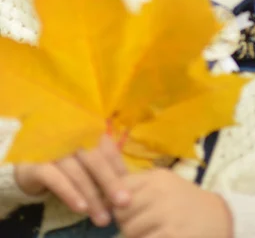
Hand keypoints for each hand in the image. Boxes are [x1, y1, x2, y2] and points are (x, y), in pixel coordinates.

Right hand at [14, 134, 130, 226]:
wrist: (29, 165)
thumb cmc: (66, 163)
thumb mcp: (86, 162)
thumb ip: (103, 167)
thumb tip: (127, 186)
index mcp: (87, 132)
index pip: (108, 149)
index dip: (120, 170)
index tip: (131, 191)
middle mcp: (72, 136)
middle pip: (95, 159)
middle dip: (111, 183)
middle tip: (123, 204)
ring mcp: (53, 148)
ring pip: (77, 172)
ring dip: (92, 196)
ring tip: (102, 217)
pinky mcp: (37, 164)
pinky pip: (55, 179)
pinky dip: (69, 193)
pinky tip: (81, 208)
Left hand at [113, 168, 233, 237]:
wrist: (217, 220)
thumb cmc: (184, 202)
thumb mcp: (164, 185)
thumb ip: (137, 186)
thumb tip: (104, 182)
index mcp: (156, 178)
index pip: (120, 187)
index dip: (117, 202)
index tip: (124, 210)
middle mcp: (159, 192)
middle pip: (121, 212)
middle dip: (126, 222)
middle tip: (141, 225)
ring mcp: (166, 215)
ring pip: (130, 231)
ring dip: (136, 237)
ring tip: (152, 232)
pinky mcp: (171, 235)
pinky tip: (159, 236)